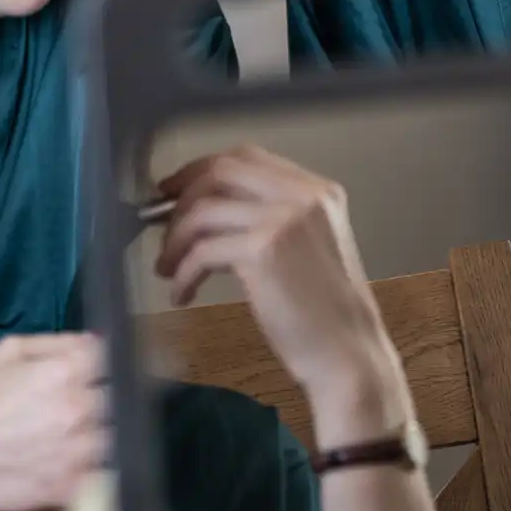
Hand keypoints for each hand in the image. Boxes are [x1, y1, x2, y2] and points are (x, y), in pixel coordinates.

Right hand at [0, 333, 106, 510]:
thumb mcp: (8, 351)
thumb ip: (58, 342)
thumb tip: (96, 340)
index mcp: (64, 372)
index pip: (113, 358)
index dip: (105, 364)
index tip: (99, 371)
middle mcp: (77, 409)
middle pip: (120, 396)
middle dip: (106, 395)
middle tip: (89, 401)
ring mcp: (77, 451)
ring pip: (117, 434)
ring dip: (104, 431)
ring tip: (80, 433)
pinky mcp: (71, 486)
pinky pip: (103, 472)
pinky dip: (96, 465)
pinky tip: (75, 460)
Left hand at [154, 146, 398, 412]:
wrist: (348, 353)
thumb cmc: (325, 314)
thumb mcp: (305, 248)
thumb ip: (268, 219)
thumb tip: (206, 211)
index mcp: (318, 191)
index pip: (247, 157)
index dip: (201, 169)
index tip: (175, 190)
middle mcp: (304, 195)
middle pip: (222, 170)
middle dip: (182, 195)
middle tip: (162, 226)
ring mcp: (284, 219)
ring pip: (204, 209)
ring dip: (175, 239)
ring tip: (168, 268)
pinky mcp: (263, 250)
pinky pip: (203, 250)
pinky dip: (183, 272)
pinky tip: (182, 294)